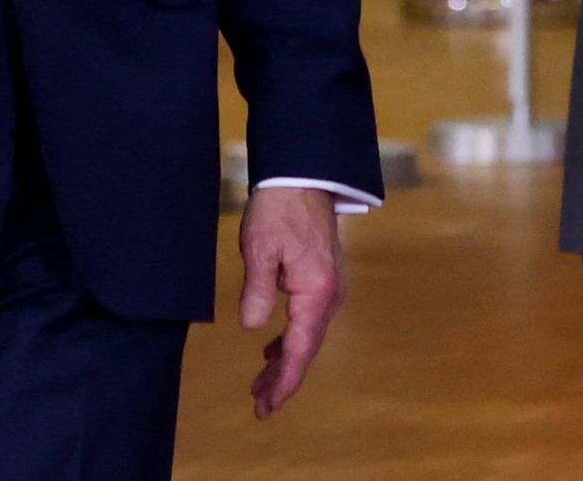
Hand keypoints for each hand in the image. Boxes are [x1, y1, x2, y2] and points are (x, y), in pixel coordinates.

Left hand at [237, 186, 344, 419]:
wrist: (303, 175)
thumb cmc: (279, 209)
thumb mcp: (259, 249)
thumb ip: (257, 291)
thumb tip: (253, 328)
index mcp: (316, 293)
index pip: (300, 350)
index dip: (283, 382)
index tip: (266, 407)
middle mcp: (330, 296)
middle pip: (306, 348)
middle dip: (283, 378)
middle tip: (258, 405)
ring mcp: (329, 287)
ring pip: (308, 335)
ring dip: (285, 359)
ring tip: (259, 383)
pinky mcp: (323, 278)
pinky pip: (308, 319)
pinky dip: (291, 338)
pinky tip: (272, 347)